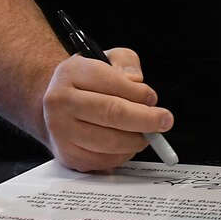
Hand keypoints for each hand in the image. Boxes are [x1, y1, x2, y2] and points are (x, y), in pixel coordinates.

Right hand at [40, 47, 171, 172]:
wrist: (55, 107)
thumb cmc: (87, 83)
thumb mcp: (107, 59)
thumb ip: (126, 63)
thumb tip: (137, 83)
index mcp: (70, 73)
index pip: (111, 82)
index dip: (138, 93)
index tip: (152, 98)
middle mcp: (60, 102)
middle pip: (111, 114)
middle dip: (145, 119)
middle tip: (164, 121)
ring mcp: (61, 131)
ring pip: (110, 142)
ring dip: (136, 140)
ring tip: (146, 133)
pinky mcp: (68, 156)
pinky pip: (105, 160)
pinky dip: (124, 154)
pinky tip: (127, 142)